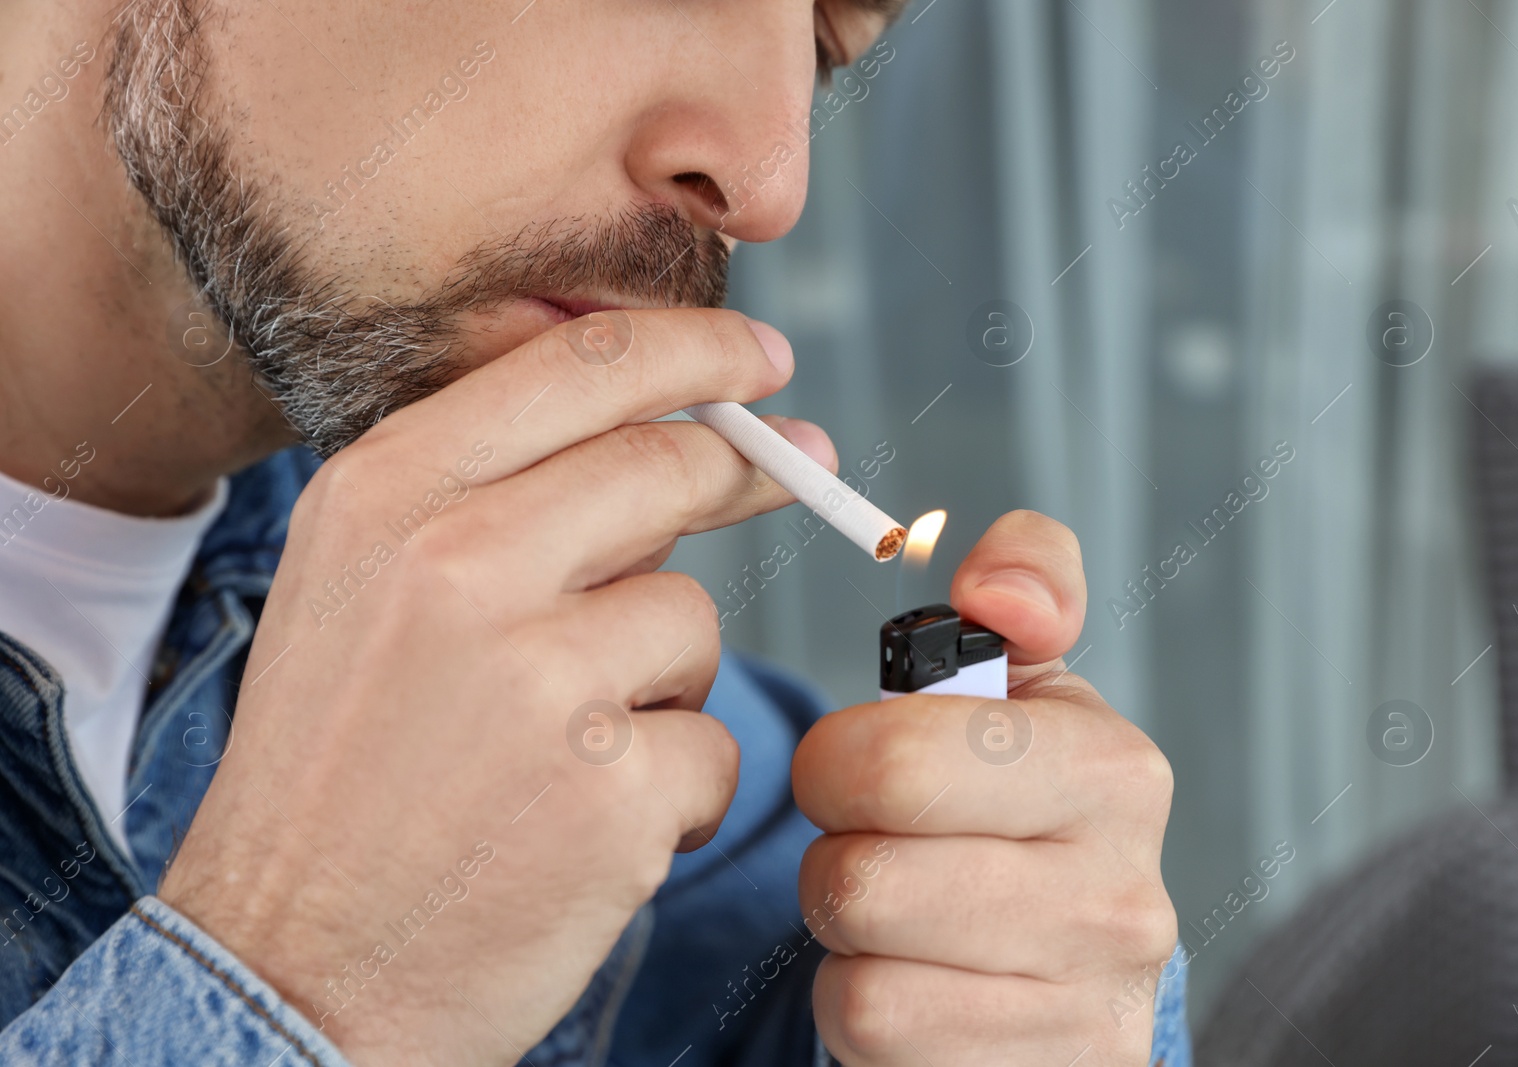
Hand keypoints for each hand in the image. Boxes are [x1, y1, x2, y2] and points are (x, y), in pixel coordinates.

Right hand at [160, 309, 835, 1064]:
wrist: (290, 971)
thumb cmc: (340, 776)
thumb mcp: (363, 594)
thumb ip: (496, 502)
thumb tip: (676, 443)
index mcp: (387, 498)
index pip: (582, 367)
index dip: (697, 350)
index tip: (761, 358)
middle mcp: (459, 567)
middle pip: (668, 467)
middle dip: (744, 470)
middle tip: (802, 472)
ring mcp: (541, 680)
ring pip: (692, 621)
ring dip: (664, 680)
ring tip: (566, 752)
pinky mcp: (613, 791)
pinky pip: (711, 744)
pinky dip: (673, 787)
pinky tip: (582, 830)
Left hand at [793, 511, 1176, 1065]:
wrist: (1062, 963)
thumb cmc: (1017, 803)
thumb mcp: (1027, 681)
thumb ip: (1024, 581)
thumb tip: (1001, 589)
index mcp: (1116, 774)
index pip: (893, 765)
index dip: (836, 763)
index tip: (861, 766)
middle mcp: (1123, 904)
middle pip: (860, 881)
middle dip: (835, 855)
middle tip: (874, 843)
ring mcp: (1088, 1016)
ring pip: (859, 976)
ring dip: (849, 942)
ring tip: (902, 917)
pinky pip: (875, 1043)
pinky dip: (865, 1017)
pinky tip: (919, 985)